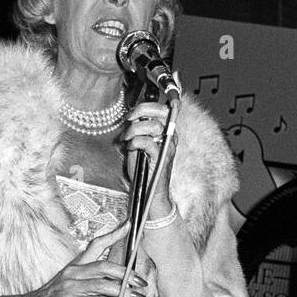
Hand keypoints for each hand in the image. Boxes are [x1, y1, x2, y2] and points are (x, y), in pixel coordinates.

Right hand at [20, 220, 146, 296]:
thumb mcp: (71, 284)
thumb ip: (90, 281)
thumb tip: (114, 284)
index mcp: (75, 265)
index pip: (96, 244)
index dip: (114, 234)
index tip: (130, 225)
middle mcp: (73, 272)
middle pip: (105, 266)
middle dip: (126, 274)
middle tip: (142, 282)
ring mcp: (70, 286)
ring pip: (102, 285)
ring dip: (123, 292)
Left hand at [122, 98, 177, 215]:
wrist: (150, 191)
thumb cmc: (144, 169)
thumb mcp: (139, 144)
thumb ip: (138, 129)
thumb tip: (132, 115)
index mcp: (166, 131)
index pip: (162, 108)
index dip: (146, 106)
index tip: (131, 114)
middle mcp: (170, 136)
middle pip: (161, 111)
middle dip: (141, 111)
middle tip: (129, 119)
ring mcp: (167, 146)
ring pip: (152, 126)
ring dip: (134, 130)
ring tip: (127, 139)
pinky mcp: (161, 157)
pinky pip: (147, 142)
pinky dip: (135, 142)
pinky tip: (130, 147)